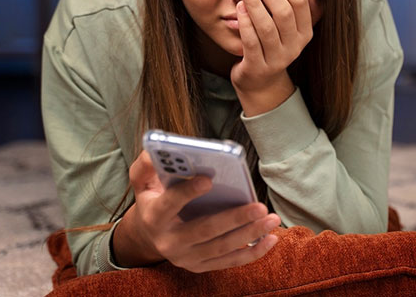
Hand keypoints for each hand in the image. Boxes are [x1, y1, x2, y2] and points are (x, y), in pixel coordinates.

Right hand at [113, 150, 280, 271]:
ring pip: (222, 248)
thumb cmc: (154, 199)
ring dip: (250, 234)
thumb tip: (158, 150)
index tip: (208, 178)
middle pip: (205, 230)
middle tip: (260, 207)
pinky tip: (271, 238)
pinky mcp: (201, 266)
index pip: (169, 204)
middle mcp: (169, 242)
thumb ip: (147, 164)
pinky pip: (230, 261)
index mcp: (154, 216)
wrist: (149, 235)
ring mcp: (186, 258)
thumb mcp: (143, 180)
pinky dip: (253, 252)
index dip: (187, 192)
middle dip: (234, 219)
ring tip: (272, 219)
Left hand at [231, 0, 322, 115]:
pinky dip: (245, 23)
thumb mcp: (286, 27)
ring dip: (255, 3)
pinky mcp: (258, 67)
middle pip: (284, 13)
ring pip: (267, 27)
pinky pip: (252, 42)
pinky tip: (238, 8)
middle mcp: (295, 46)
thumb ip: (291, 5)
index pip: (300, 3)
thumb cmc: (270, 45)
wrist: (260, 82)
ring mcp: (277, 59)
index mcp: (305, 32)